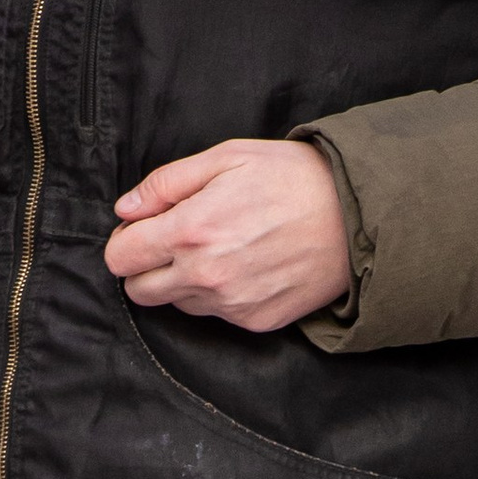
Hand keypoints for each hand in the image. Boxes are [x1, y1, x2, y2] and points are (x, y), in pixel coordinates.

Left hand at [103, 139, 349, 332]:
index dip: (127, 240)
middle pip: (139, 291)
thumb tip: (126, 210)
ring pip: (177, 304)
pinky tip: (247, 265)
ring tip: (222, 248)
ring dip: (184, 281)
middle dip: (147, 266)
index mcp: (191, 230)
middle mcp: (206, 276)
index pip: (120, 258)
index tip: (145, 229)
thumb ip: (166, 183)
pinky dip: (220, 295)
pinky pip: (217, 315)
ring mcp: (232, 304)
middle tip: (177, 240)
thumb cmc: (293, 178)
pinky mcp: (256, 321)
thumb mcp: (227, 157)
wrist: (357, 216)